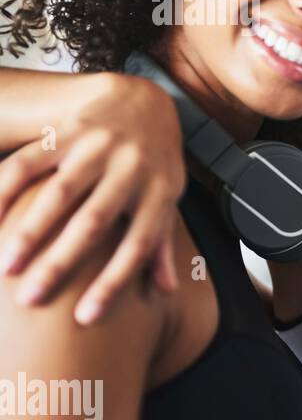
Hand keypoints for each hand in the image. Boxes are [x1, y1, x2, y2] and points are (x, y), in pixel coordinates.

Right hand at [0, 71, 185, 323]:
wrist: (143, 101)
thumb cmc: (155, 162)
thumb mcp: (168, 197)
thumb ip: (163, 242)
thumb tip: (167, 291)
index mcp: (159, 192)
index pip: (138, 246)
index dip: (113, 283)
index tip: (84, 318)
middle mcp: (131, 169)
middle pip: (93, 223)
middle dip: (61, 263)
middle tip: (30, 300)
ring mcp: (98, 147)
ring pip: (59, 193)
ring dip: (29, 232)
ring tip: (4, 268)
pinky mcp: (67, 130)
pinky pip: (31, 161)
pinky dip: (5, 188)